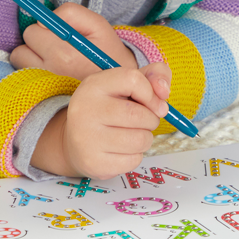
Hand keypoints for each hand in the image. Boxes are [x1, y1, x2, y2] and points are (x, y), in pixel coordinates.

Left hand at [9, 2, 137, 79]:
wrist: (117, 86)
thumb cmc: (107, 52)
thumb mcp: (97, 24)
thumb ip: (70, 13)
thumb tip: (42, 21)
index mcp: (64, 54)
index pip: (33, 32)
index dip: (43, 28)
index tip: (54, 31)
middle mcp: (51, 72)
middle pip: (22, 47)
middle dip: (36, 42)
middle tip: (55, 44)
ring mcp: (45, 86)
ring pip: (20, 62)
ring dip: (31, 56)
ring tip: (52, 57)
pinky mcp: (42, 95)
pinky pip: (23, 76)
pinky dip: (31, 70)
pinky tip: (49, 69)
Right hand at [30, 63, 172, 178]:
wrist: (75, 142)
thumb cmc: (109, 109)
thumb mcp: (127, 84)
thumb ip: (154, 75)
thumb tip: (164, 90)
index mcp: (94, 85)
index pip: (132, 80)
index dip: (151, 93)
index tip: (153, 102)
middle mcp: (85, 109)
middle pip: (139, 115)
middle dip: (151, 119)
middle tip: (144, 120)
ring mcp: (87, 138)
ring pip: (140, 140)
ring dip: (145, 138)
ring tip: (133, 134)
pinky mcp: (94, 163)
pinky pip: (133, 160)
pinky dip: (135, 155)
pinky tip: (122, 149)